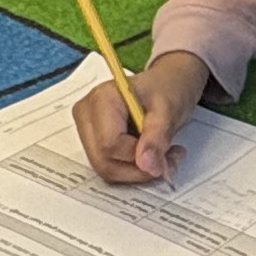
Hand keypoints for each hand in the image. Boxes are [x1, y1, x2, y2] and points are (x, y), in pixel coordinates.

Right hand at [73, 49, 209, 182]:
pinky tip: (152, 156)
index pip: (109, 144)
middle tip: (169, 162)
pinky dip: (133, 168)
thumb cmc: (166, 88)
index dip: (137, 158)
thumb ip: (156, 137)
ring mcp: (86, 128)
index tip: (165, 157)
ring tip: (165, 157)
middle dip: (139, 169)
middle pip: (103, 161)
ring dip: (138, 171)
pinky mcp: (93, 140)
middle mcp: (87, 114)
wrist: (165, 84)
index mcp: (102, 99)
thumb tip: (147, 165)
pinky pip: (109, 165)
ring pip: (106, 168)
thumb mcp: (169, 110)